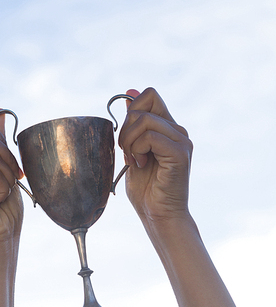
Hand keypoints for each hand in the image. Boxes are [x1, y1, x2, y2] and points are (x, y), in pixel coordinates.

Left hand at [118, 88, 192, 223]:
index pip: (149, 95)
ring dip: (129, 142)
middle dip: (125, 128)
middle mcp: (178, 131)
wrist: (158, 215)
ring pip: (143, 120)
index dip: (130, 109)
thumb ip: (134, 122)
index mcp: (167, 127)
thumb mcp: (133, 149)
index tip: (126, 137)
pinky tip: (141, 165)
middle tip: (127, 152)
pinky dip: (138, 150)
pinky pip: (150, 137)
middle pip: (142, 104)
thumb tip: (130, 91)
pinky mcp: (180, 153)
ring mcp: (181, 141)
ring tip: (134, 161)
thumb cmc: (146, 188)